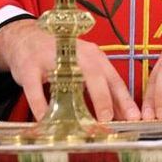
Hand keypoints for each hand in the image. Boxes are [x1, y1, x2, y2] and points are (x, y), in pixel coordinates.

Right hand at [0, 19, 140, 121]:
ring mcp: (52, 58)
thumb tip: (120, 117)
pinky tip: (44, 119)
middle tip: (108, 120)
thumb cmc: (61, 57)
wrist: (27, 38)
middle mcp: (76, 54)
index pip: (113, 79)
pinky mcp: (30, 66)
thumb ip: (101, 89)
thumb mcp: (84, 67)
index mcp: (93, 56)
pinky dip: (40, 104)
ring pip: (67, 78)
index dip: (124, 99)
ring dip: (76, 102)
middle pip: (94, 75)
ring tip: (83, 124)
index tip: (134, 118)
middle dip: (103, 98)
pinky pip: (36, 87)